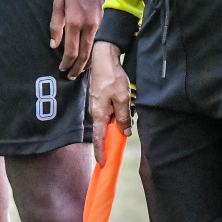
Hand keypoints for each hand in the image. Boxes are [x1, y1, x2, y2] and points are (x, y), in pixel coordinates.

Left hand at [51, 0, 108, 79]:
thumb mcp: (58, 2)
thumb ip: (55, 25)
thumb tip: (54, 45)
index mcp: (75, 22)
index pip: (71, 50)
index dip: (66, 63)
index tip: (61, 68)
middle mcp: (88, 26)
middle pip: (84, 55)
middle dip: (76, 68)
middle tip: (70, 77)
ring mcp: (97, 24)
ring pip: (92, 50)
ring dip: (85, 63)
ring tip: (78, 72)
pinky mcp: (102, 22)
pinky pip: (95, 42)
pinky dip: (91, 53)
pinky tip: (87, 57)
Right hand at [89, 41, 133, 164]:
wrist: (103, 58)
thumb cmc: (112, 77)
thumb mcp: (123, 99)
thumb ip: (124, 117)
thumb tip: (125, 132)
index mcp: (99, 114)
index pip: (99, 138)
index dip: (100, 152)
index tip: (103, 163)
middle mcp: (95, 111)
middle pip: (103, 130)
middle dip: (112, 137)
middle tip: (121, 142)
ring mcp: (97, 104)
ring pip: (107, 120)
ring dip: (117, 123)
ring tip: (127, 122)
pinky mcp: (100, 98)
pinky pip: (108, 112)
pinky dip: (115, 115)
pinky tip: (123, 109)